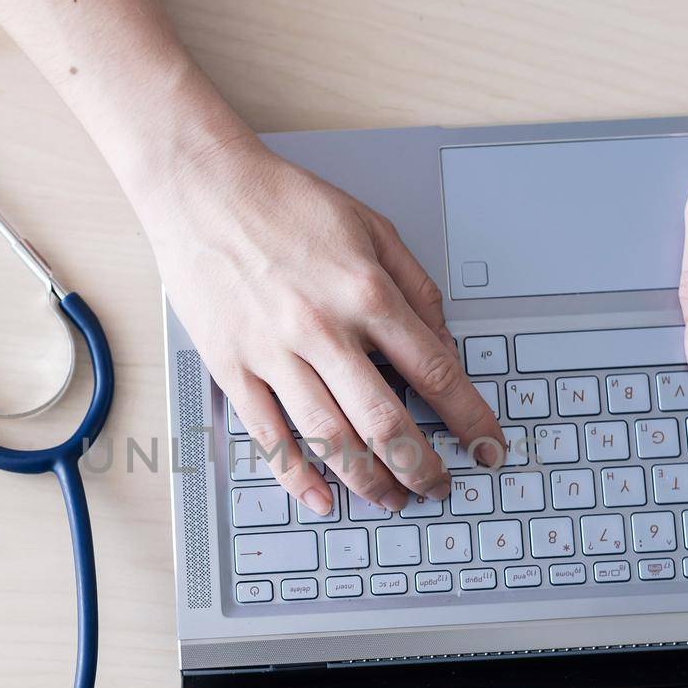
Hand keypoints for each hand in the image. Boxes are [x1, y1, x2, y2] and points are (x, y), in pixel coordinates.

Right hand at [140, 136, 504, 514]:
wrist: (201, 188)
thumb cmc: (284, 202)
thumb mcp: (372, 227)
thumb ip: (416, 287)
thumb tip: (445, 342)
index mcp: (366, 292)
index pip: (435, 371)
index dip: (469, 418)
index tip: (487, 445)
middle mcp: (322, 328)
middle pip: (386, 421)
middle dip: (421, 467)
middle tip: (439, 488)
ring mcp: (274, 353)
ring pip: (330, 439)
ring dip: (368, 480)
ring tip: (391, 499)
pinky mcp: (232, 367)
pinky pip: (269, 436)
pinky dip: (298, 476)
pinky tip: (322, 497)